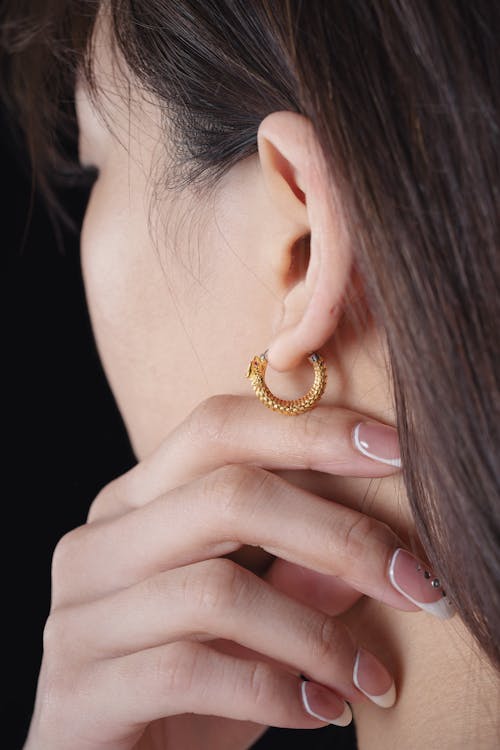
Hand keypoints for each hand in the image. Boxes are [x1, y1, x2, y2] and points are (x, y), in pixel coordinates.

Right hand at [25, 395, 427, 749]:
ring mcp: (80, 613)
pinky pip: (191, 671)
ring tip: (370, 675)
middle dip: (336, 534)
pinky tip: (320, 710)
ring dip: (316, 636)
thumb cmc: (182, 685)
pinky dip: (273, 692)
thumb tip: (376, 547)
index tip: (394, 452)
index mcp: (134, 502)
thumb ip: (300, 576)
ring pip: (218, 590)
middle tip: (413, 581)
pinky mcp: (78, 689)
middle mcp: (100, 542)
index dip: (310, 431)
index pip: (219, 428)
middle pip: (227, 494)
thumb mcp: (253, 623)